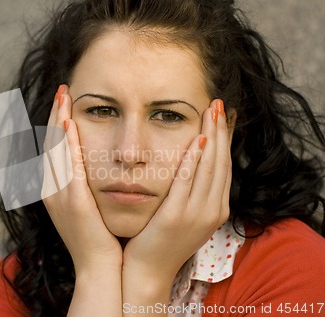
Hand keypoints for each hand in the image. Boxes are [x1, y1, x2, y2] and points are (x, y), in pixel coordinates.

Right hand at [41, 85, 121, 273]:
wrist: (98, 267)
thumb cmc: (98, 238)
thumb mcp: (85, 208)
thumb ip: (83, 185)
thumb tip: (90, 165)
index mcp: (53, 191)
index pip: (51, 149)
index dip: (55, 123)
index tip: (64, 102)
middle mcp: (51, 190)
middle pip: (49, 143)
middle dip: (54, 114)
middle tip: (63, 90)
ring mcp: (59, 195)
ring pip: (54, 149)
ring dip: (58, 121)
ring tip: (65, 96)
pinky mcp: (72, 201)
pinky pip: (68, 165)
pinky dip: (66, 143)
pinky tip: (70, 123)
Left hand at [123, 99, 231, 280]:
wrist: (148, 269)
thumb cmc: (162, 239)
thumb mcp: (184, 214)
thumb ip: (192, 191)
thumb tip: (193, 163)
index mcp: (216, 209)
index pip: (224, 166)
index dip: (225, 139)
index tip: (224, 116)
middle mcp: (212, 210)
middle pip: (221, 162)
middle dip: (221, 131)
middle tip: (218, 104)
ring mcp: (197, 214)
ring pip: (210, 168)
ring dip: (212, 137)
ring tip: (211, 112)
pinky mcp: (177, 216)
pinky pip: (188, 182)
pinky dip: (194, 160)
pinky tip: (196, 140)